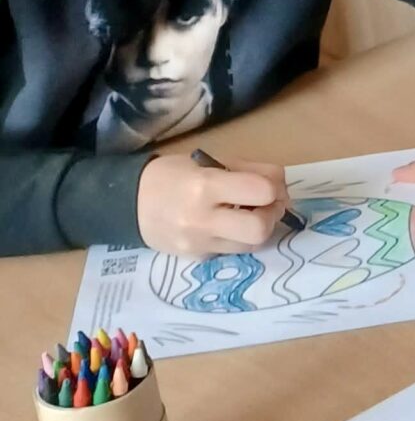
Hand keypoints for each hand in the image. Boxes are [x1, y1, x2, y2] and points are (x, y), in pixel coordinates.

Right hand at [137, 152, 288, 254]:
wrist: (128, 205)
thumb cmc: (171, 176)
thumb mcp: (207, 162)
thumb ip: (247, 170)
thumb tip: (280, 184)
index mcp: (204, 187)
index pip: (261, 191)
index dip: (275, 186)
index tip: (271, 183)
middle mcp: (202, 220)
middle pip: (260, 229)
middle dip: (273, 214)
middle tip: (268, 204)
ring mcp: (200, 244)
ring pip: (252, 245)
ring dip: (262, 228)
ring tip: (252, 213)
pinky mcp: (199, 259)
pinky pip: (235, 251)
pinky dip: (241, 238)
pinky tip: (232, 225)